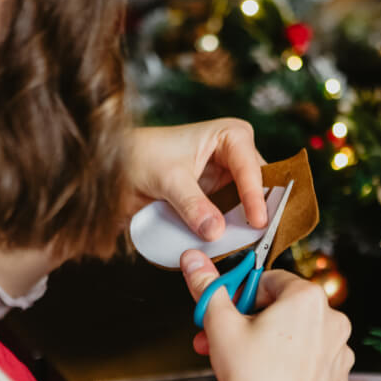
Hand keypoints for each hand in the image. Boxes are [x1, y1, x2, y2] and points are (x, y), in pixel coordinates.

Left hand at [125, 119, 267, 240]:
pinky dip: (233, 231)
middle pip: (259, 187)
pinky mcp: (220, 200)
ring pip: (249, 205)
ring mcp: (230, 180)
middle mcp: (236, 156)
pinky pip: (234, 217)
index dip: (255, 196)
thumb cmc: (141, 156)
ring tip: (251, 243)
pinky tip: (235, 244)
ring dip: (247, 224)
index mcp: (231, 136)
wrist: (118, 168)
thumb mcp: (168, 179)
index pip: (251, 168)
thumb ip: (192, 205)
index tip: (258, 221)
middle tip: (262, 236)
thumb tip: (215, 230)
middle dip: (257, 211)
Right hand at [181, 249, 353, 380]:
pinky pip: (311, 358)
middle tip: (223, 338)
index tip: (228, 312)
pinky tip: (268, 376)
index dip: (242, 296)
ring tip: (242, 361)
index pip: (270, 280)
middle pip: (283, 308)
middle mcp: (333, 319)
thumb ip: (207, 287)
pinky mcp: (338, 376)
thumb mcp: (220, 324)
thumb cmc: (250, 379)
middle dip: (249, 322)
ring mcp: (340, 350)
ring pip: (297, 334)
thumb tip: (194, 259)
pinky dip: (291, 362)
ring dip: (268, 341)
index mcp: (308, 298)